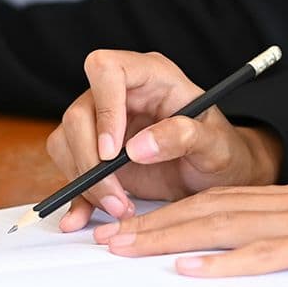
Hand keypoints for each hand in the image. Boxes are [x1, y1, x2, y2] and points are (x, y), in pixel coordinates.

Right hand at [46, 50, 283, 230]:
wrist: (216, 176)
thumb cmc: (221, 150)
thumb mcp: (216, 145)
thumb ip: (184, 137)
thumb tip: (139, 148)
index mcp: (150, 76)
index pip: (106, 70)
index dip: (104, 109)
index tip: (113, 151)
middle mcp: (120, 94)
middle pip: (78, 114)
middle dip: (91, 161)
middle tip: (117, 198)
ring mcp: (102, 123)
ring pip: (66, 143)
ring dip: (85, 182)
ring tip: (121, 208)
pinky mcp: (93, 152)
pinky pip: (69, 168)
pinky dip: (75, 196)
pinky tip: (83, 217)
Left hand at [93, 183, 287, 286]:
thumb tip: (253, 260)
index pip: (221, 202)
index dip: (170, 214)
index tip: (129, 228)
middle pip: (212, 208)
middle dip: (155, 224)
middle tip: (107, 239)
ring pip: (230, 224)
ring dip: (174, 238)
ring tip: (130, 250)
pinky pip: (272, 254)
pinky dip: (230, 262)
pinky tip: (194, 270)